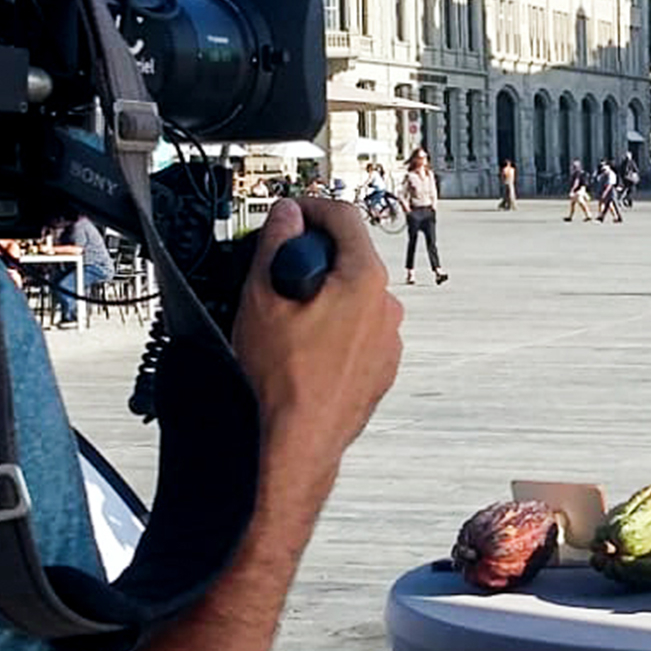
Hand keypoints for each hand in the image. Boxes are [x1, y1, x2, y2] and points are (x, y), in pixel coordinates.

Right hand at [233, 198, 403, 493]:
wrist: (298, 443)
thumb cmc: (284, 382)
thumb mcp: (262, 298)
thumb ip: (275, 243)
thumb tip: (284, 217)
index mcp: (364, 279)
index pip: (342, 215)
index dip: (309, 207)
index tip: (289, 214)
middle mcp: (386, 306)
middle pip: (349, 256)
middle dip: (313, 257)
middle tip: (278, 274)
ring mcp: (388, 339)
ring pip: (354, 296)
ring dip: (324, 296)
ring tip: (287, 323)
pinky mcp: (382, 366)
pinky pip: (359, 330)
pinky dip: (335, 329)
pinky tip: (305, 350)